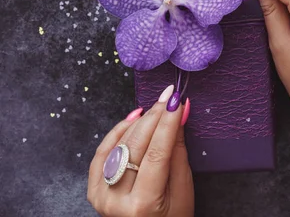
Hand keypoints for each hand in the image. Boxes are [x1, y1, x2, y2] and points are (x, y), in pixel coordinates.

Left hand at [87, 86, 193, 216]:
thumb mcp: (184, 189)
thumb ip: (178, 150)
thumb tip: (179, 115)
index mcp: (143, 204)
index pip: (157, 152)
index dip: (167, 122)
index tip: (176, 100)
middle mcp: (116, 200)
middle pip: (136, 146)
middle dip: (154, 117)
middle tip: (168, 97)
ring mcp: (101, 195)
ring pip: (120, 145)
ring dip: (140, 122)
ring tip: (157, 107)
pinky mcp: (94, 189)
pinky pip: (104, 152)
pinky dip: (119, 131)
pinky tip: (135, 117)